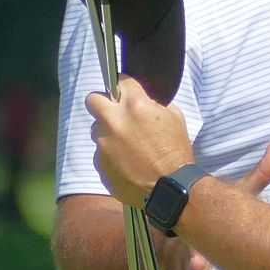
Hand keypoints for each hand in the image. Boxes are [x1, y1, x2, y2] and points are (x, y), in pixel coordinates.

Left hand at [86, 76, 194, 205]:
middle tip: (113, 114)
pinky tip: (127, 165)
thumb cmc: (176, 152)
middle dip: (101, 103)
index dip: (124, 87)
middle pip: (93, 100)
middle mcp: (114, 121)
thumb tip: (143, 101)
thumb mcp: (174, 118)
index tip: (125, 93)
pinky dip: (110, 157)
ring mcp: (103, 144)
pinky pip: (100, 154)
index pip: (120, 81)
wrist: (171, 189)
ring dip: (107, 134)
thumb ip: (153, 104)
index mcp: (135, 105)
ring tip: (126, 148)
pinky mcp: (100, 164)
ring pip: (96, 130)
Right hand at [153, 142, 269, 269]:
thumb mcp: (238, 194)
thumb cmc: (218, 213)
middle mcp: (191, 238)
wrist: (183, 231)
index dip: (200, 222)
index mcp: (204, 220)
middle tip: (198, 265)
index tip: (205, 232)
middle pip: (189, 249)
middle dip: (193, 258)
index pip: (201, 221)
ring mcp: (186, 260)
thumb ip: (261, 174)